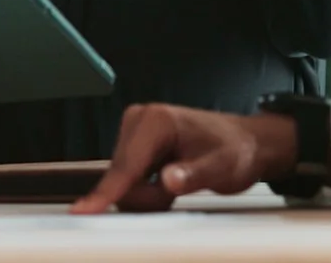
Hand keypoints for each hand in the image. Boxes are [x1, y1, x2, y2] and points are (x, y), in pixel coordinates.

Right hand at [72, 105, 297, 213]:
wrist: (245, 143)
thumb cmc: (235, 151)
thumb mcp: (222, 168)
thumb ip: (193, 176)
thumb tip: (168, 179)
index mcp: (156, 121)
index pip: (127, 166)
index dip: (108, 192)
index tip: (84, 210)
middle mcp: (139, 120)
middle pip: (121, 177)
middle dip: (147, 195)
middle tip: (179, 187)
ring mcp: (134, 131)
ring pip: (123, 181)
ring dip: (148, 194)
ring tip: (178, 182)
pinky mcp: (133, 143)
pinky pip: (128, 179)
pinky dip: (147, 189)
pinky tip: (168, 180)